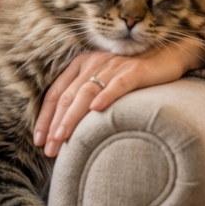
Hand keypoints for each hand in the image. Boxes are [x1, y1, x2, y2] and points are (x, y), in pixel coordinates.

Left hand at [34, 38, 204, 156]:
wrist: (166, 57)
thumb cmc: (132, 75)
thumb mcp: (104, 83)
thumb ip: (86, 98)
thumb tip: (67, 129)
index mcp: (82, 65)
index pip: (56, 93)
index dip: (45, 117)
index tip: (38, 140)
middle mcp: (94, 63)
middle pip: (68, 96)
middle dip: (55, 124)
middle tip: (48, 148)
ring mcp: (113, 66)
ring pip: (86, 93)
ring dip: (72, 117)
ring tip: (62, 138)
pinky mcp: (134, 71)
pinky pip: (117, 85)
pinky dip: (106, 97)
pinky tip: (97, 111)